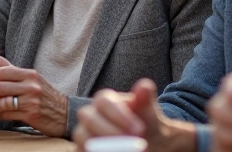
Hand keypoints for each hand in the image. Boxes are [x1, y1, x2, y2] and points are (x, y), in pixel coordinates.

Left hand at [0, 56, 68, 136]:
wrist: (65, 113)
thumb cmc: (44, 95)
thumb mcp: (32, 79)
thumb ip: (13, 70)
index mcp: (29, 74)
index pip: (0, 69)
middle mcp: (31, 85)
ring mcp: (31, 100)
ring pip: (0, 102)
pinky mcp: (30, 115)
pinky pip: (6, 114)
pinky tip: (0, 114)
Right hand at [75, 79, 195, 151]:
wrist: (149, 144)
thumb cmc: (145, 125)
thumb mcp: (148, 114)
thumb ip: (145, 100)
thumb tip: (144, 86)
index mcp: (105, 100)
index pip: (104, 101)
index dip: (119, 115)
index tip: (139, 130)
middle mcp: (90, 114)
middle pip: (89, 118)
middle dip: (111, 132)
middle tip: (133, 143)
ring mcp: (84, 132)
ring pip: (82, 137)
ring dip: (104, 146)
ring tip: (125, 151)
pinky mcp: (83, 148)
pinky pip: (83, 150)